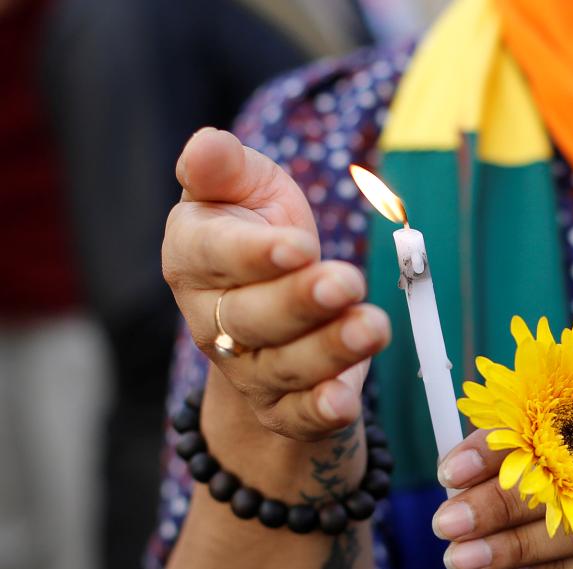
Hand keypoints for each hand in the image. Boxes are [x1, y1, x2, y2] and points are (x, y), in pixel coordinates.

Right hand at [162, 128, 390, 440]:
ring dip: (329, 350)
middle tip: (346, 283)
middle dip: (300, 302)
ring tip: (373, 327)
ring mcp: (247, 370)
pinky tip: (346, 402)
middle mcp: (211, 321)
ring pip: (284, 366)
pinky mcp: (284, 409)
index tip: (299, 245)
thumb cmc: (264, 234)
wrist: (278, 311)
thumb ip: (226, 170)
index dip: (255, 254)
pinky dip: (321, 411)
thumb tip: (208, 143)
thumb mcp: (248, 190)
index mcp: (194, 258)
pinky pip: (299, 416)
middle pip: (251, 317)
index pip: (215, 255)